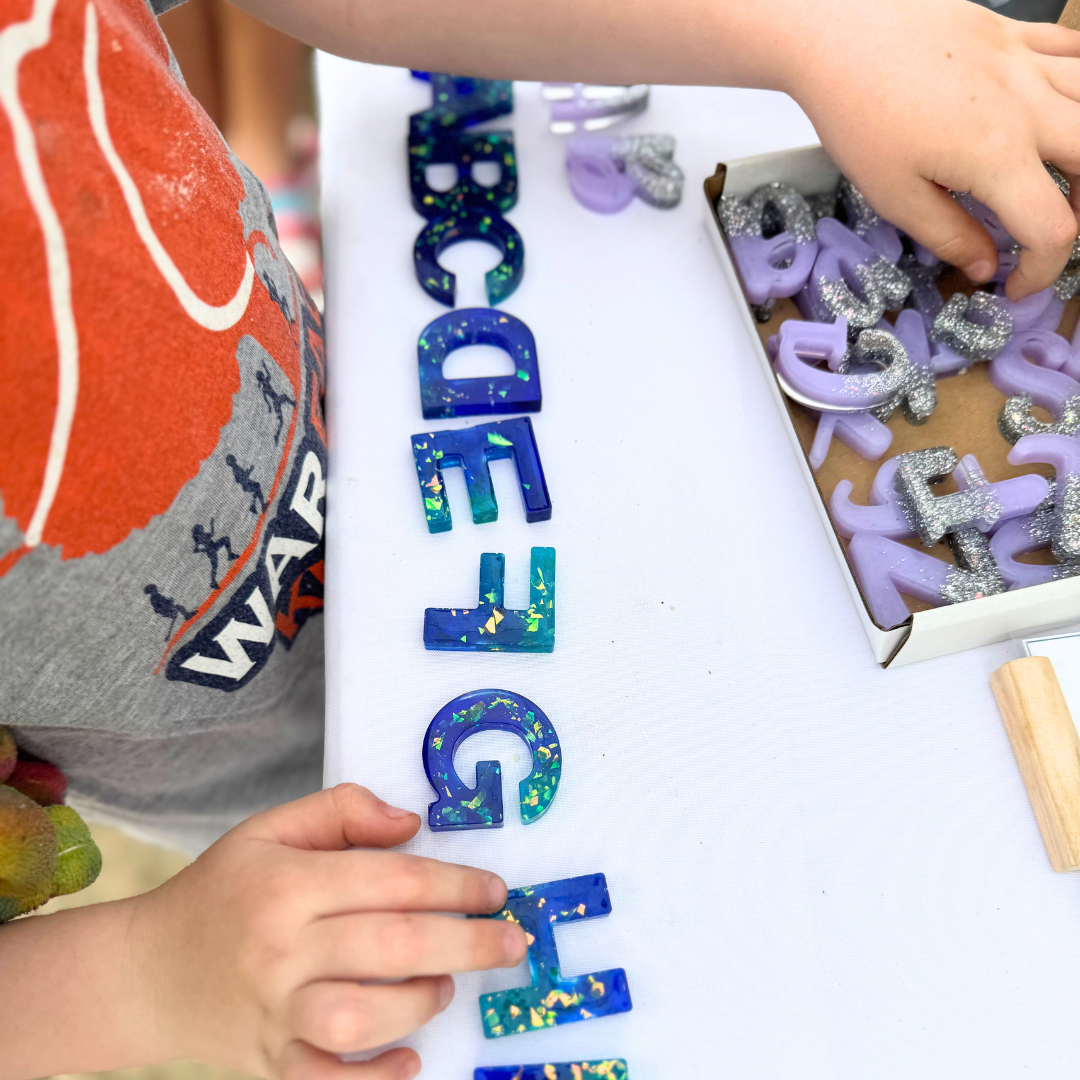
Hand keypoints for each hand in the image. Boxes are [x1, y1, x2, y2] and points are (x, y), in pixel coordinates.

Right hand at [131, 784, 526, 1078]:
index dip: (454, 884)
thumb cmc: (223, 891)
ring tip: (445, 986)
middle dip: (467, 944)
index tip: (495, 890)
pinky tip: (410, 1060)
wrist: (146, 971)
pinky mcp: (269, 1062)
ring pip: (362, 1019)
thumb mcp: (271, 829)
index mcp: (288, 885)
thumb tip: (410, 823)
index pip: (390, 881)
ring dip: (420, 1004)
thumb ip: (342, 811)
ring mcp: (273, 1014)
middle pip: (391, 948)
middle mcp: (281, 951)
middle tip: (510, 942)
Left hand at [787, 0, 1079, 298]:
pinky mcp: (1013, 34)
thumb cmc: (857, 113)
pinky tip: (1061, 107)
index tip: (1014, 284)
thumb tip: (984, 267)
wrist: (838, 33)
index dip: (1041, 270)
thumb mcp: (893, 195)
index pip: (1052, 229)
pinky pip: (1072, 52)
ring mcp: (1026, 64)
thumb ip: (948, 235)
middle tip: (1045, 233)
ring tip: (1064, 176)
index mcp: (999, 156)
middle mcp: (1029, 108)